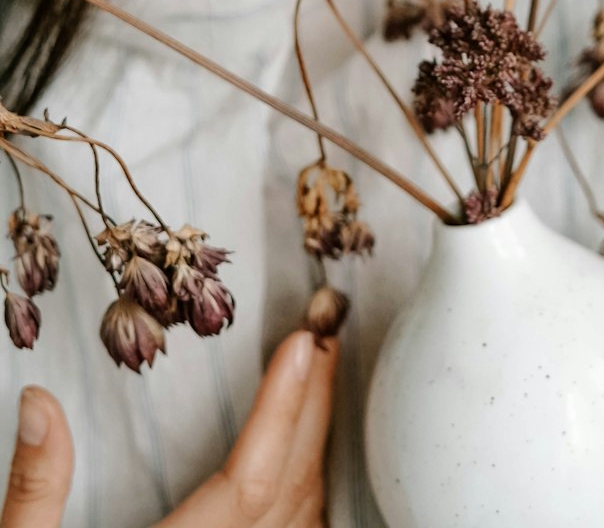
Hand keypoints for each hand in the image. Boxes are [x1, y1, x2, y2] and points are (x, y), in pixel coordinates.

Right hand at [0, 330, 338, 527]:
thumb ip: (34, 491)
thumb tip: (40, 399)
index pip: (251, 477)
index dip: (283, 406)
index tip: (303, 343)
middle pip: (291, 489)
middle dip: (313, 406)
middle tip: (327, 335)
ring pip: (305, 522)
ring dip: (316, 449)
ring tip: (320, 384)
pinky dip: (307, 500)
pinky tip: (304, 468)